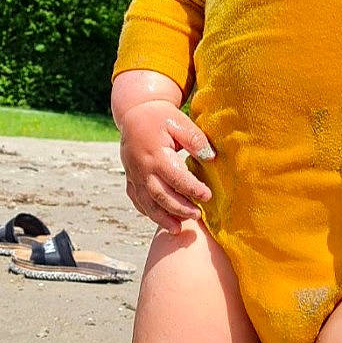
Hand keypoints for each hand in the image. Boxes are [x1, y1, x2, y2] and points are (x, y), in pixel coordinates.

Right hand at [119, 100, 215, 235]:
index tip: (208, 196)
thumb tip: (211, 157)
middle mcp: (142, 168)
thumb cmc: (161, 117)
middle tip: (198, 216)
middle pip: (161, 195)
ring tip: (178, 229)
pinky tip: (161, 220)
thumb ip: (195, 140)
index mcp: (156, 154)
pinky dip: (148, 212)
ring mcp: (134, 175)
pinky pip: (137, 200)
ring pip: (147, 203)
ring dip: (162, 218)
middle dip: (179, 209)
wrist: (134, 113)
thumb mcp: (180, 122)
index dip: (192, 189)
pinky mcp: (130, 178)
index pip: (176, 177)